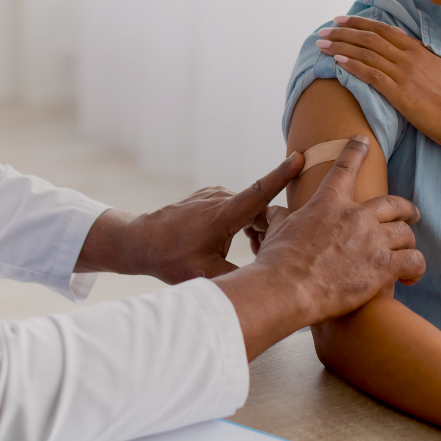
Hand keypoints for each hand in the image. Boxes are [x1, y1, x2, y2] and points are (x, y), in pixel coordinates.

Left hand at [77, 154, 304, 283]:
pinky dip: (244, 223)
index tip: (300, 157)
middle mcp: (220, 198)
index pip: (258, 192)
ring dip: (257, 229)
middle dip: (272, 230)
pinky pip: (238, 207)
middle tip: (269, 254)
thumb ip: (240, 276)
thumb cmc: (171, 259)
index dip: (281, 176)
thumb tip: (270, 283)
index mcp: (222, 214)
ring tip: (253, 252)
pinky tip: (238, 243)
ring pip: (250, 210)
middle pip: (260, 210)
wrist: (141, 241)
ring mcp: (214, 194)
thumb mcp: (207, 275)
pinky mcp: (211, 196)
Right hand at [251, 137, 424, 325]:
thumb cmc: (279, 260)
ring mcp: (372, 241)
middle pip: (393, 204)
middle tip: (412, 214)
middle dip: (407, 209)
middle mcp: (355, 216)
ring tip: (408, 251)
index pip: (345, 168)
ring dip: (408, 242)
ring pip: (406, 234)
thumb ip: (281, 217)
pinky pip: (413, 261)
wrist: (288, 288)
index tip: (364, 141)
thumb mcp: (277, 230)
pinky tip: (410, 277)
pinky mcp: (383, 268)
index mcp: (328, 202)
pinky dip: (415, 269)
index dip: (356, 151)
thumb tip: (272, 213)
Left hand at [315, 15, 440, 150]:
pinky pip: (372, 75)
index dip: (360, 24)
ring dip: (341, 47)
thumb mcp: (440, 72)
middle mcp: (410, 58)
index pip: (384, 30)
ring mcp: (405, 74)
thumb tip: (410, 55)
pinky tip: (337, 62)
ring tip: (322, 44)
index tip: (341, 21)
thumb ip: (422, 61)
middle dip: (344, 32)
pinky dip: (353, 66)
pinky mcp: (401, 94)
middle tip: (324, 31)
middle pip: (371, 38)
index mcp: (420, 51)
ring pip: (367, 53)